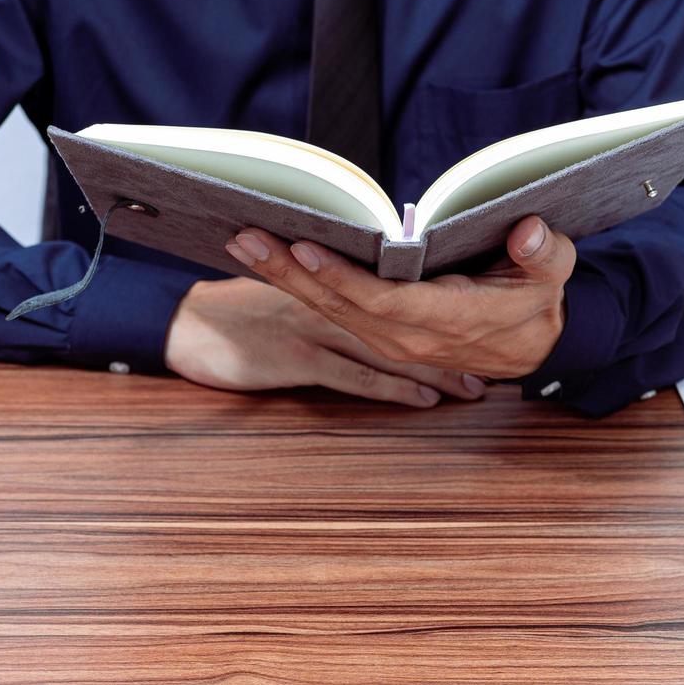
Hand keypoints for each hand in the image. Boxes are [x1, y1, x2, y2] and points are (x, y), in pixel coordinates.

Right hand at [163, 277, 486, 406]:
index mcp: (335, 286)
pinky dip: (390, 386)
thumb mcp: (294, 299)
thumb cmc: (238, 315)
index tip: (488, 319)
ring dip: (434, 369)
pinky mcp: (298, 357)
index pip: (396, 291)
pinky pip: (353, 373)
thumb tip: (383, 304)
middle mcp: (332, 305)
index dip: (445, 305)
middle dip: (454, 345)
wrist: (184, 324)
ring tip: (475, 388)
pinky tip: (424, 398)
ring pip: (389, 349)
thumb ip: (337, 299)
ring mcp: (317, 330)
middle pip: (406, 323)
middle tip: (499, 364)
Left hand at [222, 215, 571, 378]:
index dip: (344, 278)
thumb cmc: (537, 301)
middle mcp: (410, 337)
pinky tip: (267, 259)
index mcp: (451, 319)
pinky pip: (331, 313)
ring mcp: (390, 342)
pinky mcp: (379, 336)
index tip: (306, 248)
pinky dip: (297, 286)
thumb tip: (530, 231)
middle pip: (340, 307)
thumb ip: (544, 254)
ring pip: (327, 312)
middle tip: (245, 235)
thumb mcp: (554, 274)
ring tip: (240, 241)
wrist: (532, 348)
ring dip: (282, 278)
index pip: (386, 301)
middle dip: (290, 272)